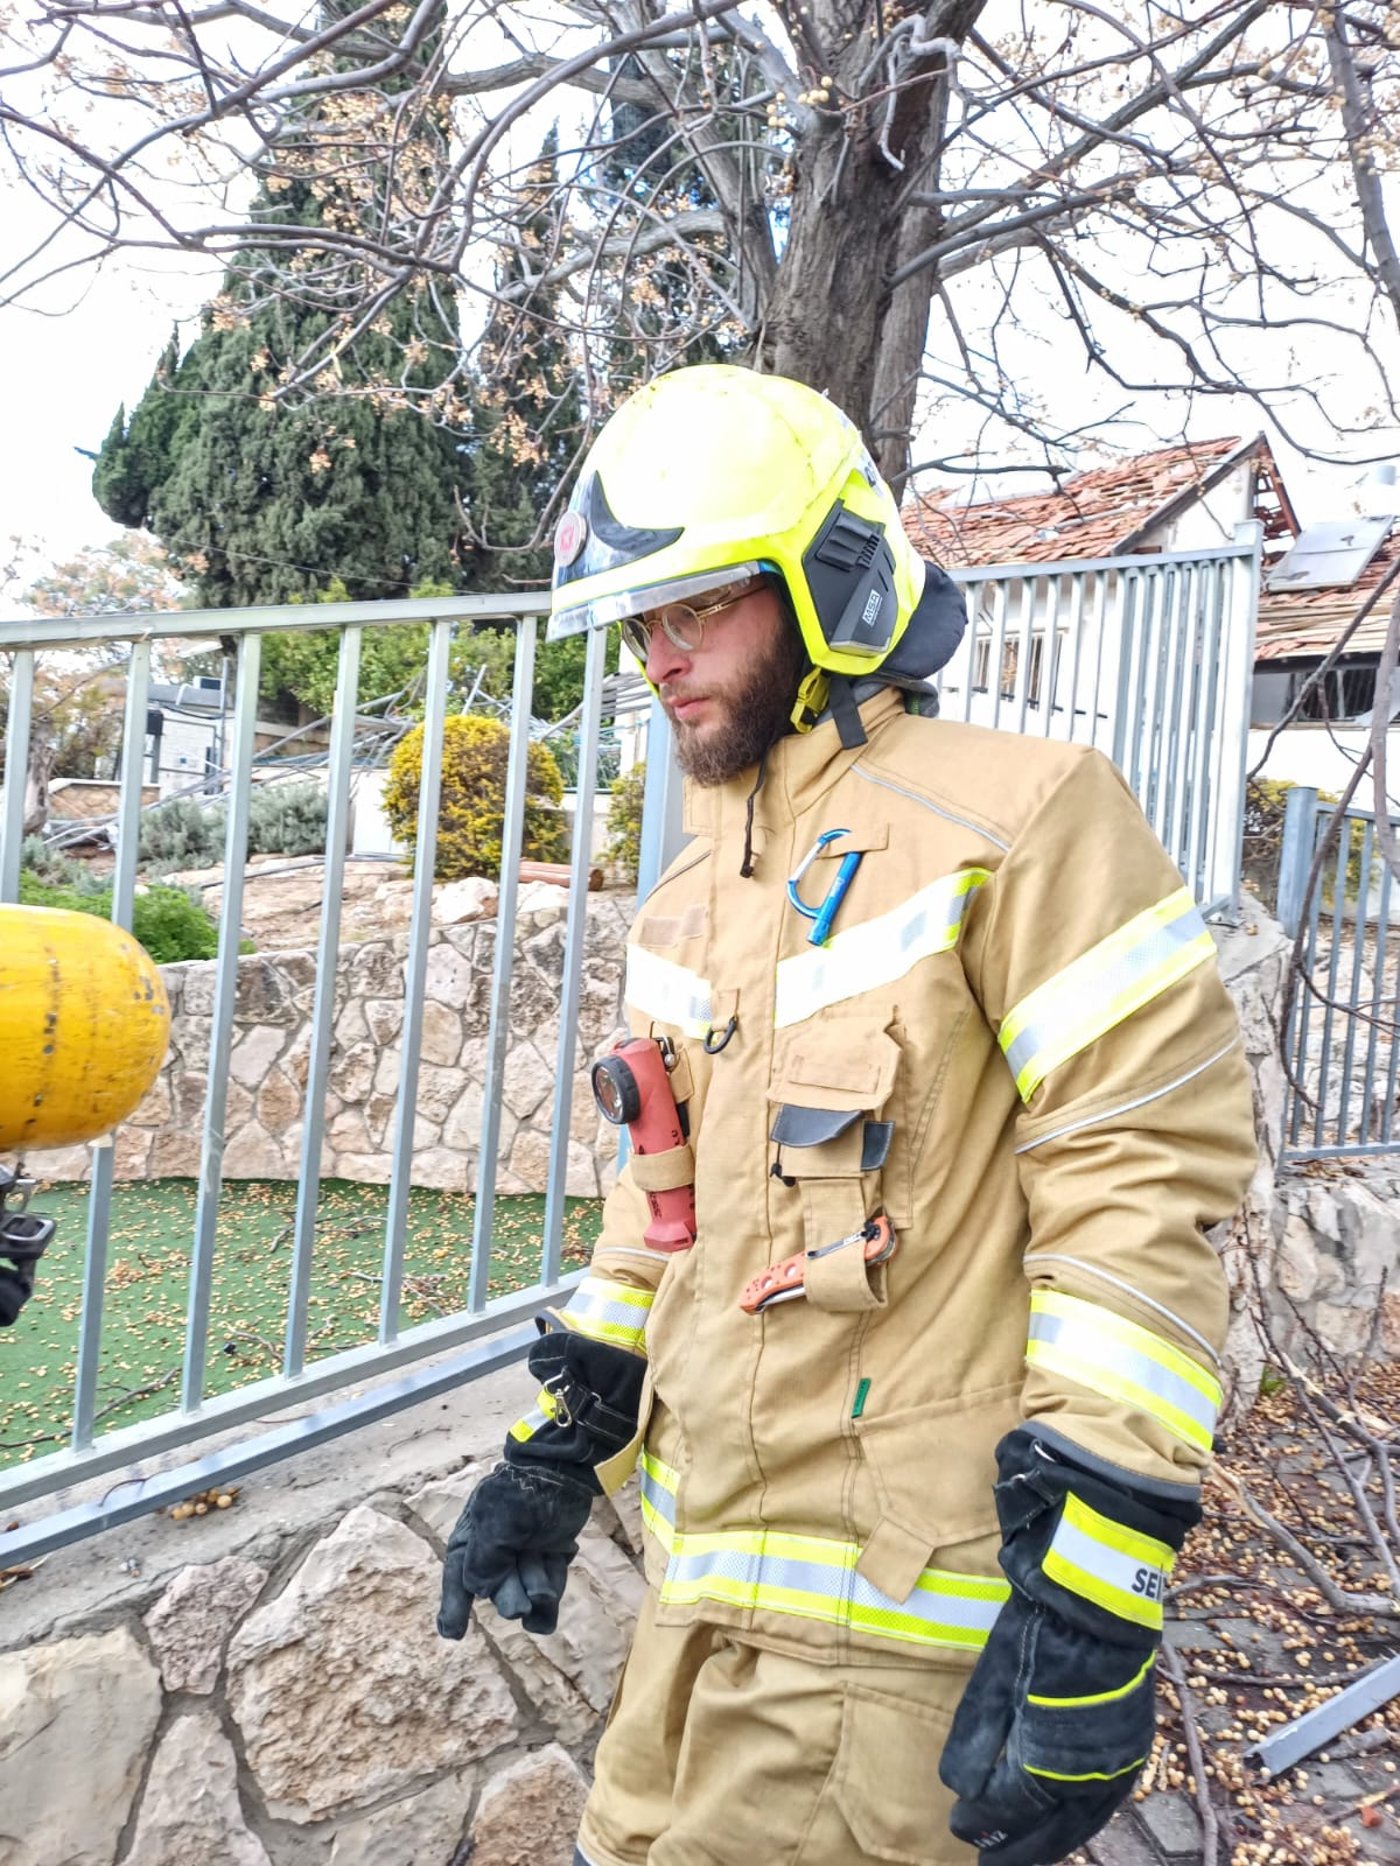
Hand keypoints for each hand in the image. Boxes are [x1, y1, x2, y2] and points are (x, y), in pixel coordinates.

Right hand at [437, 1461, 593, 1639]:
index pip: (458, 1580)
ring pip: (525, 1598)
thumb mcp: (492, 1526)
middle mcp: (496, 1554)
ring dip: (535, 1586)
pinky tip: (549, 1601)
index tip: (453, 1634)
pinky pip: (547, 1597)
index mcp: (472, 1541)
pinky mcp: (550, 1562)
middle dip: (510, 1593)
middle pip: (497, 1592)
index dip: (453, 1609)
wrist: (562, 1472)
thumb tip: (480, 1592)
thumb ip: (482, 1564)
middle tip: (522, 1585)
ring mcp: (524, 1559)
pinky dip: (549, 1599)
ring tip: (544, 1562)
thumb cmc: (520, 1495)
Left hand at [940, 1591, 1154, 1865]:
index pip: (1011, 1805)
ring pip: (1080, 1822)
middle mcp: (1090, 1774)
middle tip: (989, 1865)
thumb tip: (960, 1793)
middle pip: (1049, 1827)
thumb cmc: (1039, 1636)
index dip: (985, 1822)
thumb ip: (977, 1742)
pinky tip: (1064, 1822)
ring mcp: (1118, 1765)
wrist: (1098, 1601)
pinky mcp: (1134, 1750)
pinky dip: (1080, 1819)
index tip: (959, 1830)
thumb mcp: (994, 1683)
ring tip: (1024, 1855)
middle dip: (1018, 1849)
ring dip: (1051, 1841)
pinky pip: (1104, 1803)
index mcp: (1052, 1758)